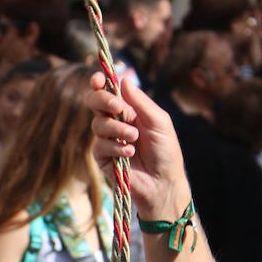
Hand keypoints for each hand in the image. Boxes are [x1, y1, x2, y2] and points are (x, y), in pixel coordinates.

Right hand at [88, 74, 190, 221]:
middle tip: (118, 108)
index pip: (109, 92)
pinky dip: (116, 148)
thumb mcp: (159, 122)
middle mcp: (115, 122)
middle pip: (95, 103)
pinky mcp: (102, 158)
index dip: (100, 83)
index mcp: (129, 111)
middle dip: (103, 101)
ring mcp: (107, 140)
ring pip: (98, 124)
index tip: (98, 79)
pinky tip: (130, 154)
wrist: (163, 183)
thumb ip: (141, 102)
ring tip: (134, 139)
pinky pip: (100, 146)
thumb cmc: (166, 152)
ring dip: (117, 129)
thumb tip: (124, 79)